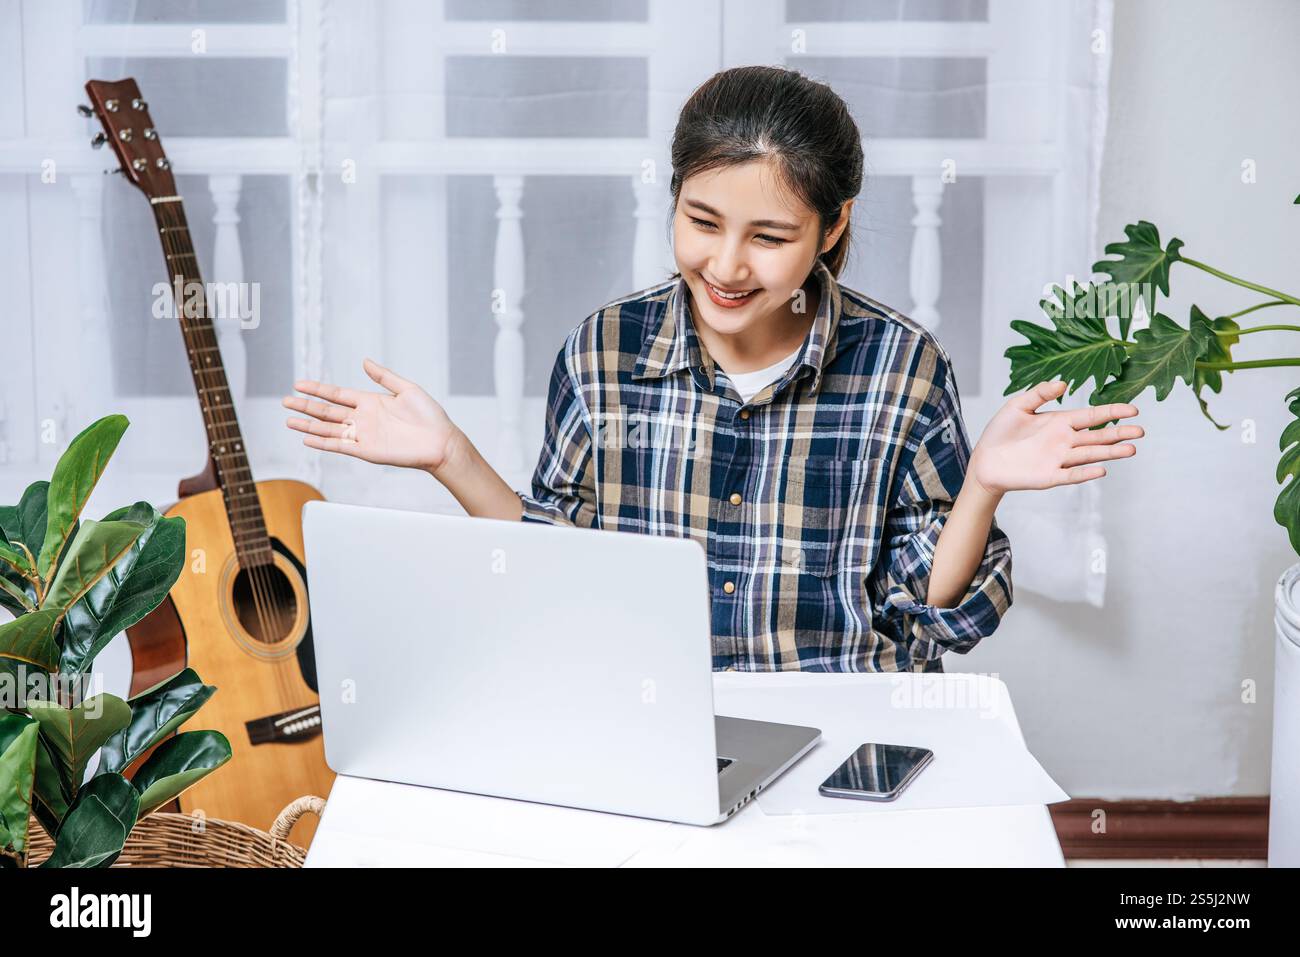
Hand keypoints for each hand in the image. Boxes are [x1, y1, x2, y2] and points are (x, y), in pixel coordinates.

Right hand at [282, 358, 460, 474]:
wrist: (440, 441)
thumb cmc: (429, 416)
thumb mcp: (407, 389)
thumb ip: (384, 376)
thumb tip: (365, 361)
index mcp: (370, 401)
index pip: (336, 394)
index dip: (317, 389)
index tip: (298, 384)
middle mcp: (363, 418)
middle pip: (327, 411)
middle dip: (306, 406)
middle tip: (285, 402)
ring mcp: (363, 435)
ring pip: (329, 430)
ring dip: (308, 426)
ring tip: (289, 421)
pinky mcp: (367, 451)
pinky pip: (340, 446)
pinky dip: (323, 443)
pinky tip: (307, 439)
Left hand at [968, 380, 1143, 494]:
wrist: (984, 460)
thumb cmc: (1000, 432)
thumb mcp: (1017, 406)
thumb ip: (1039, 393)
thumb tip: (1063, 383)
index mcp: (1060, 421)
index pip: (1092, 415)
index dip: (1112, 412)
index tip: (1133, 410)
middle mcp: (1064, 441)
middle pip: (1098, 436)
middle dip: (1119, 434)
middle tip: (1141, 431)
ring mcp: (1059, 460)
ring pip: (1090, 455)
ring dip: (1110, 453)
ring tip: (1131, 449)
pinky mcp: (1049, 477)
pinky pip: (1071, 475)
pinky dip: (1085, 473)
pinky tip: (1101, 469)